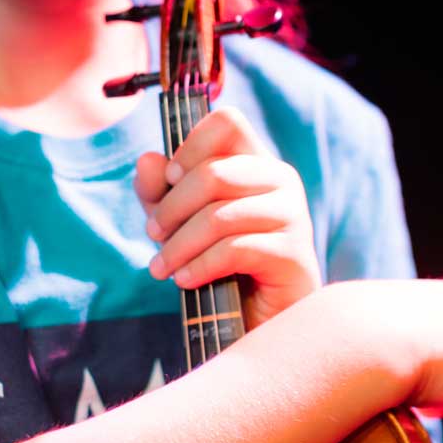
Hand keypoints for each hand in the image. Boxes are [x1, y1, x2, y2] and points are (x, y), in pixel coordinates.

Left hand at [134, 106, 321, 328]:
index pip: (228, 122)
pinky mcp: (295, 255)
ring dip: (179, 244)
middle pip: (215, 172)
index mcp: (255, 160)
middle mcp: (280, 179)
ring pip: (221, 215)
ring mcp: (293, 216)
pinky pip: (235, 250)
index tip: (170, 177)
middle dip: (173, 206)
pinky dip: (200, 266)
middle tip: (153, 233)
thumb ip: (159, 188)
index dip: (191, 144)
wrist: (252, 321)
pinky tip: (184, 281)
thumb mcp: (175, 220)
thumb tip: (147, 160)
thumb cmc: (215, 261)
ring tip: (160, 268)